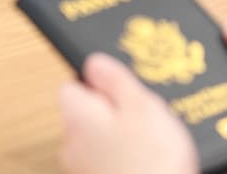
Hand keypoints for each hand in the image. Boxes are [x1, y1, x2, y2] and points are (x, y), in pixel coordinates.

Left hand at [58, 53, 198, 173]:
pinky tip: (150, 157)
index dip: (99, 81)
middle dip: (113, 108)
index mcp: (77, 116)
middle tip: (145, 109)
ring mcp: (83, 169)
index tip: (123, 83)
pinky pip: (109, 160)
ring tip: (154, 137)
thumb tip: (93, 62)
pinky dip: (126, 156)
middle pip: (86, 112)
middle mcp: (72, 144)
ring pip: (99, 138)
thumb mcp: (141, 104)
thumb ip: (113, 78)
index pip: (72, 85)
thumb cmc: (151, 162)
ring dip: (122, 135)